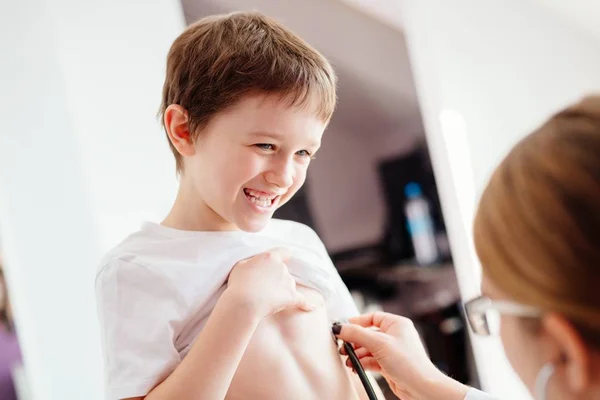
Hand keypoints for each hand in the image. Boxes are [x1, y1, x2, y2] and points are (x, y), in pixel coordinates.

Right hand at [226, 248, 320, 318]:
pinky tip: (311, 308)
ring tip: (265, 299)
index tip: (281, 260)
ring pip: (288, 285)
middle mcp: (282, 268)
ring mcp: (288, 282)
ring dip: (280, 290)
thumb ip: (252, 261)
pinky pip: (302, 300)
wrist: (244, 303)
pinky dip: (306, 305)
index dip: (283, 256)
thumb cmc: (239, 284)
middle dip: (276, 277)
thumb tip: (256, 262)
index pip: (284, 251)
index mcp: (270, 257)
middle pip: (283, 270)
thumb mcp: (240, 265)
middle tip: (261, 287)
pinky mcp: (291, 297)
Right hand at [336, 312, 468, 399]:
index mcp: (396, 324)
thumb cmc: (409, 363)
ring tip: (348, 359)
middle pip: (368, 334)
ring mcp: (392, 351)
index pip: (372, 317)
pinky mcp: (390, 365)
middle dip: (355, 341)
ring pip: (369, 348)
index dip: (357, 322)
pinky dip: (363, 363)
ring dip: (357, 354)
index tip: (343, 327)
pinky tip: (356, 367)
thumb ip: (357, 334)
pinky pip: (372, 360)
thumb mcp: (379, 343)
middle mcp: (395, 336)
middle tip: (343, 346)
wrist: (421, 388)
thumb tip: (340, 328)